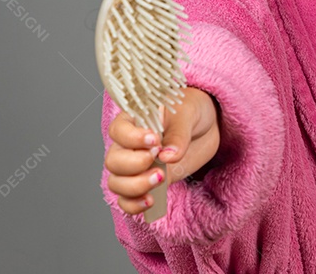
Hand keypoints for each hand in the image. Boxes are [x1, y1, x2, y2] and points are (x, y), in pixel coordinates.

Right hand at [104, 86, 220, 214]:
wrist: (202, 126)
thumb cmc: (190, 111)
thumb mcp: (188, 114)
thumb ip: (178, 134)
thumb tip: (168, 156)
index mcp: (133, 120)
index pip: (118, 131)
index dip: (131, 139)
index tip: (154, 140)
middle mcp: (128, 145)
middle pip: (113, 161)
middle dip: (134, 165)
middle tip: (157, 159)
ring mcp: (135, 166)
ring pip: (116, 183)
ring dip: (135, 186)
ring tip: (160, 179)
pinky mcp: (146, 183)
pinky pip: (127, 200)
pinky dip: (134, 205)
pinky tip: (151, 201)